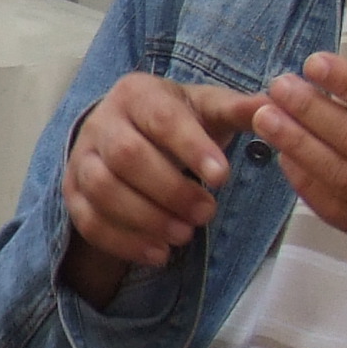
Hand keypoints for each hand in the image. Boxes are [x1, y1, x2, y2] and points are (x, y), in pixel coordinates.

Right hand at [60, 72, 265, 303]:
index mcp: (137, 93)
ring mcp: (81, 158)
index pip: (161, 118)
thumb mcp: (207, 108)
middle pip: (126, 155)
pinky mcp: (72, 193)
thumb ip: (238, 109)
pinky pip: (88, 221)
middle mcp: (101, 121)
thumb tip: (274, 105)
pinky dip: (124, 242)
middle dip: (170, 190)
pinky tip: (159, 254)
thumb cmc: (177, 122)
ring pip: (102, 189)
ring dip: (146, 218)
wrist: (129, 132)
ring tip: (184, 235)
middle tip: (207, 213)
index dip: (190, 148)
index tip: (223, 177)